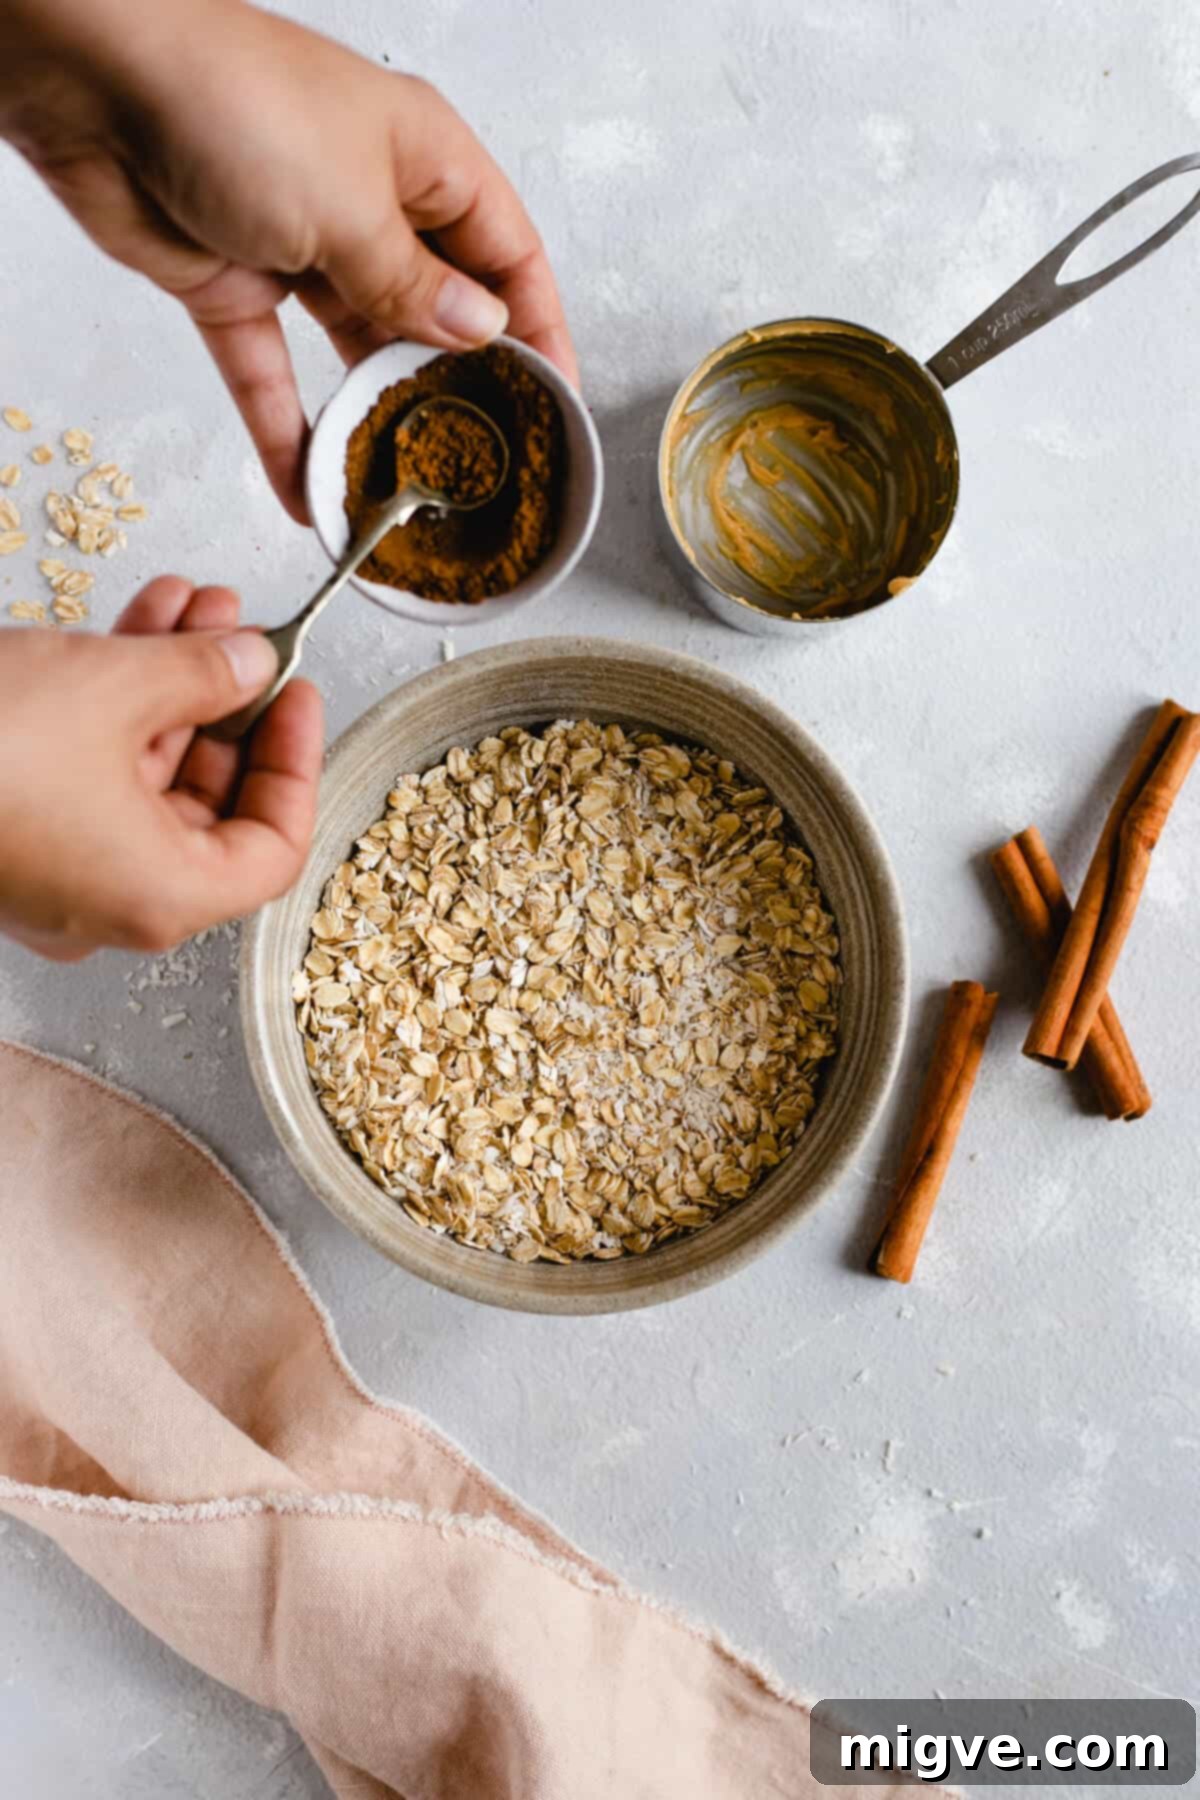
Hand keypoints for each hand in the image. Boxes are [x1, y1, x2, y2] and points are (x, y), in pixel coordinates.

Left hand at [0, 0, 577, 520]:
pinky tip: (308, 485)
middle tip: (483, 454)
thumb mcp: (353, 204)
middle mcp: (370, 201)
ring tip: (402, 482)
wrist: (90, 76)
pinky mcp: (231, 283)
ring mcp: (300, 244)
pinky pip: (270, 374)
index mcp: (423, 158)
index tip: (556, 395)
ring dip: (373, 415)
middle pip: (435, 308)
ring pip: (354, 349)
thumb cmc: (232, 96)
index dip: (537, 325)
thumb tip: (477, 331)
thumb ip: (414, 285)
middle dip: (458, 382)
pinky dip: (285, 430)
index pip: (508, 253)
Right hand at [0, 581, 322, 960]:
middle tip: (245, 629)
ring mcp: (59, 874)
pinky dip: (116, 702)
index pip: (273, 848)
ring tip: (196, 603)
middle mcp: (114, 902)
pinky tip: (138, 623)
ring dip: (174, 685)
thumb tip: (251, 662)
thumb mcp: (115, 688)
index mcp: (162, 897)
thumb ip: (204, 673)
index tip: (298, 692)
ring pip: (146, 775)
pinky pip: (89, 772)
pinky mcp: (13, 835)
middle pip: (210, 805)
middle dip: (230, 701)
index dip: (296, 764)